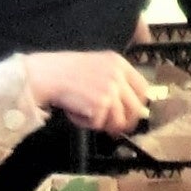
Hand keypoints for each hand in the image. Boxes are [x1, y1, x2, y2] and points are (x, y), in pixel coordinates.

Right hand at [29, 51, 149, 133]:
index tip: (130, 114)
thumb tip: (132, 108)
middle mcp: (117, 75)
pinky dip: (86, 124)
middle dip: (124, 122)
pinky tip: (76, 113)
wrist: (46, 74)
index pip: (143, 88)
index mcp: (118, 62)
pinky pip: (99, 124)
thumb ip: (115, 83)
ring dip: (103, 124)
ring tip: (86, 115)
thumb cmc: (65, 72)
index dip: (138, 105)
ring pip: (119, 121)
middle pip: (136, 109)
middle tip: (112, 128)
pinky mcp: (100, 104)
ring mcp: (110, 89)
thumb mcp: (96, 67)